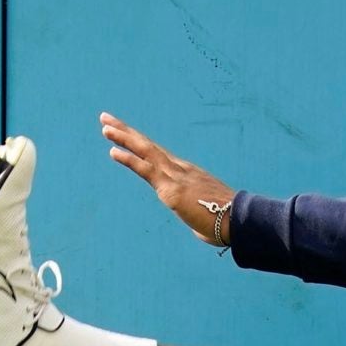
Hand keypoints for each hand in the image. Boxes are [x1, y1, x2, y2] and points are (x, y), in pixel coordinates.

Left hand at [101, 112, 237, 245]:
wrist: (239, 221)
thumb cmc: (227, 223)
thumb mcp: (207, 218)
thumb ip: (198, 218)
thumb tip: (200, 228)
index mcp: (187, 174)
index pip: (158, 154)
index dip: (140, 143)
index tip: (125, 131)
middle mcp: (180, 170)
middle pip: (148, 145)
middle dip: (126, 131)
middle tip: (106, 118)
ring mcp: (175, 177)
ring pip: (145, 151)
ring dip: (123, 138)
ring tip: (105, 127)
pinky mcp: (171, 189)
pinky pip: (145, 170)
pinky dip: (128, 159)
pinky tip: (113, 151)